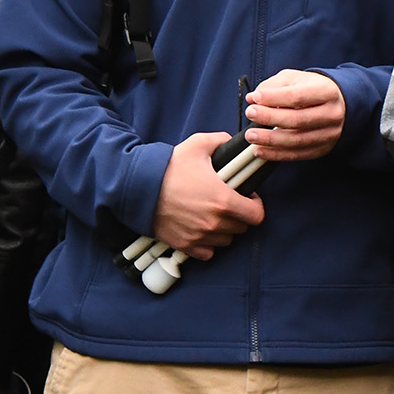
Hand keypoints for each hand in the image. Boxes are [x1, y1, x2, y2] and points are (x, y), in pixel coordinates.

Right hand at [153, 131, 266, 259]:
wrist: (137, 187)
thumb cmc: (168, 167)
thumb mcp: (198, 145)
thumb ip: (221, 141)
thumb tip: (231, 143)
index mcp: (224, 201)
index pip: (257, 215)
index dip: (255, 205)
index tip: (247, 198)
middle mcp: (214, 223)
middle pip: (242, 228)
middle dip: (240, 215)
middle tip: (229, 203)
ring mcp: (199, 236)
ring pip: (226, 240)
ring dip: (225, 230)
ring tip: (214, 215)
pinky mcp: (185, 245)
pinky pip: (208, 252)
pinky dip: (208, 244)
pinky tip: (202, 229)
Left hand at [244, 69, 345, 161]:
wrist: (339, 105)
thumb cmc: (313, 90)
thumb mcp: (296, 79)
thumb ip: (273, 86)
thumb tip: (253, 99)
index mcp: (327, 92)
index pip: (297, 96)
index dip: (274, 98)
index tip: (255, 98)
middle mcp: (332, 114)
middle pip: (297, 120)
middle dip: (270, 118)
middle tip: (250, 113)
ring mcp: (329, 134)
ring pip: (297, 140)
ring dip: (270, 140)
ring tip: (251, 135)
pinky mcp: (323, 149)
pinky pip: (297, 154)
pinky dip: (276, 154)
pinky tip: (260, 150)